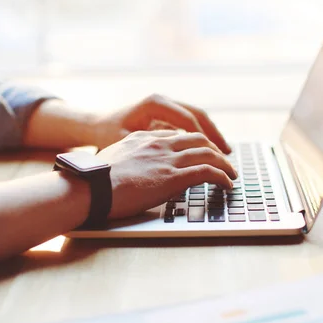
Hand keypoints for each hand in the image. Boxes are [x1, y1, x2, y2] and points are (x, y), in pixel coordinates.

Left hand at [90, 94, 230, 153]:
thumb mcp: (127, 142)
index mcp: (155, 104)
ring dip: (210, 134)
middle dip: (214, 134)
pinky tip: (208, 151)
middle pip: (197, 114)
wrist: (94, 126)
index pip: (187, 120)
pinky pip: (188, 123)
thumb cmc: (106, 135)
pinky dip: (200, 135)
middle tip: (227, 154)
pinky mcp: (165, 114)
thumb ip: (152, 146)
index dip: (204, 139)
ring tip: (223, 152)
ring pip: (196, 117)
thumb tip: (179, 155)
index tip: (216, 156)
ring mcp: (165, 105)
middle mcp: (162, 100)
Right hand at [97, 130, 237, 219]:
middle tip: (223, 161)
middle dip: (215, 149)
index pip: (177, 135)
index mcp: (142, 138)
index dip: (193, 144)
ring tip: (231, 174)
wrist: (90, 187)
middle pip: (197, 138)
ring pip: (208, 152)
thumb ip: (129, 159)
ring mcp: (167, 159)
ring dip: (224, 164)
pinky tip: (227, 184)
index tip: (200, 153)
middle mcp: (158, 144)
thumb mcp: (112, 160)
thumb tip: (134, 170)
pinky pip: (208, 172)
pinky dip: (222, 177)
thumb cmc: (93, 180)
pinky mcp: (174, 177)